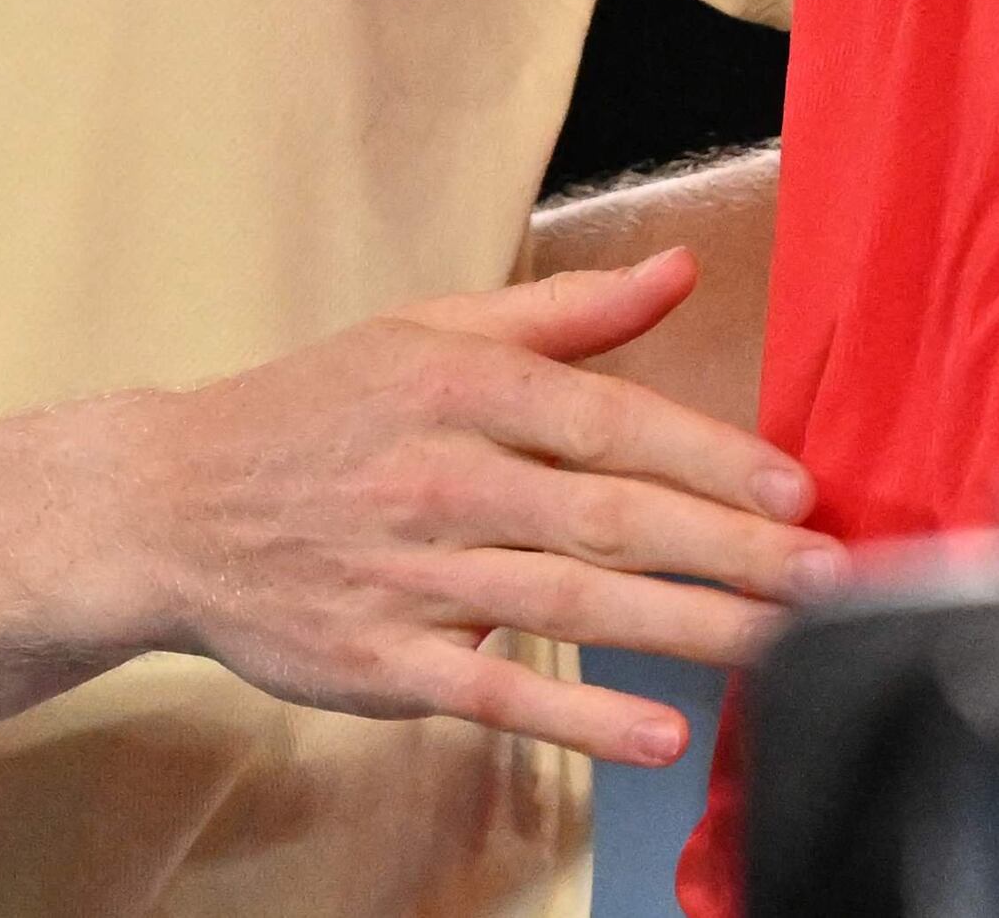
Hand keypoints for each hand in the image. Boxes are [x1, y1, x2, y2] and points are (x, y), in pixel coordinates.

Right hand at [78, 247, 832, 767]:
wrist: (169, 506)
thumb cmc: (314, 411)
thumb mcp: (429, 331)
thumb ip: (565, 311)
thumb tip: (682, 269)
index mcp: (457, 388)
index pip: (607, 422)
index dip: (709, 457)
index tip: (798, 488)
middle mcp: (441, 479)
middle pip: (607, 519)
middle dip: (730, 550)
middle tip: (830, 577)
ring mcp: (412, 576)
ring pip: (570, 606)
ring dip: (686, 628)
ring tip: (782, 645)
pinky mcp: (384, 662)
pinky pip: (497, 694)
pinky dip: (581, 715)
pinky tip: (661, 729)